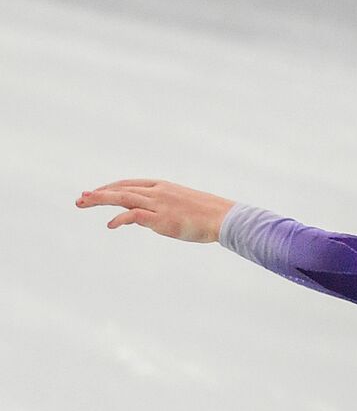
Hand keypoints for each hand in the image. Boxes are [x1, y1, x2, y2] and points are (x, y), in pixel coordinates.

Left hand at [75, 179, 234, 243]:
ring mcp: (159, 204)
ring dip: (101, 200)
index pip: (129, 184)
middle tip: (80, 199)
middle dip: (99, 194)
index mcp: (162, 186)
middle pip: (121, 189)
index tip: (94, 193)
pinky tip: (110, 225)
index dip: (109, 188)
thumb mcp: (179, 207)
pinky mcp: (161, 218)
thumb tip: (139, 220)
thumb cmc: (206, 214)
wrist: (223, 218)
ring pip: (123, 198)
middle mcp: (158, 192)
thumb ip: (157, 211)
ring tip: (83, 202)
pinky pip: (134, 215)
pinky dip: (119, 219)